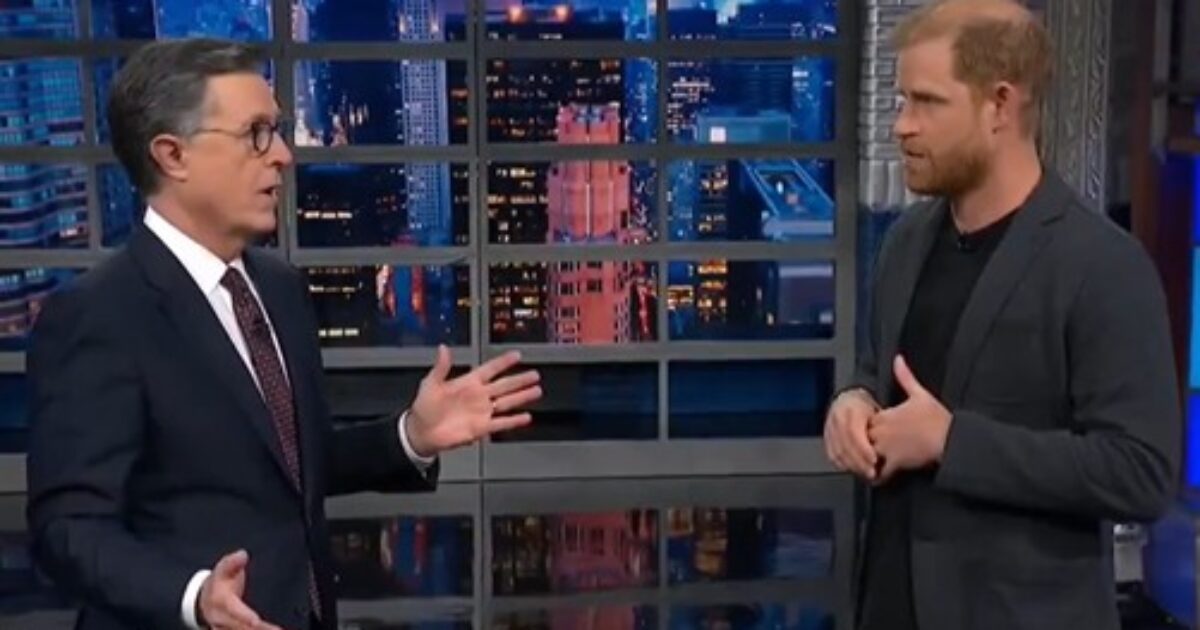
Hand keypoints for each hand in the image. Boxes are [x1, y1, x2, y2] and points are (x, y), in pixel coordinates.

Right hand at [198, 550, 281, 629]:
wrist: (204, 599)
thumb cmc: (219, 582)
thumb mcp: (223, 569)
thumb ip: (233, 562)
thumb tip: (242, 555)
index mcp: (220, 602)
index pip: (233, 611)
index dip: (244, 616)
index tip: (255, 621)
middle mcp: (221, 619)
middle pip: (239, 627)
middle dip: (257, 629)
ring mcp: (226, 627)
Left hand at [406, 345, 541, 456]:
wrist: (421, 433)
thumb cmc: (424, 408)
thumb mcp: (430, 384)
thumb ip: (441, 367)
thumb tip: (443, 348)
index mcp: (467, 383)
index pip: (490, 369)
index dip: (503, 362)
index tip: (516, 355)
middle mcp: (478, 396)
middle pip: (504, 385)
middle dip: (520, 380)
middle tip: (534, 374)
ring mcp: (481, 412)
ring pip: (507, 402)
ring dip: (521, 397)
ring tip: (536, 391)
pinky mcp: (481, 428)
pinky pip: (501, 423)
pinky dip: (513, 420)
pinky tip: (525, 417)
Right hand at [823, 387, 879, 480]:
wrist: (848, 400)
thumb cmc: (867, 407)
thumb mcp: (877, 409)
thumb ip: (883, 423)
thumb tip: (893, 440)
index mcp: (851, 409)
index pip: (853, 432)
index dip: (863, 449)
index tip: (875, 460)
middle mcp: (837, 418)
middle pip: (845, 445)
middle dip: (859, 462)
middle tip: (872, 473)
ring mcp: (829, 428)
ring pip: (837, 451)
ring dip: (851, 465)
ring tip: (865, 473)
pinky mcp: (826, 437)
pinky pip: (832, 454)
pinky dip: (842, 464)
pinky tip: (853, 469)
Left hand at [867, 355, 951, 482]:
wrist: (951, 439)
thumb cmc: (937, 418)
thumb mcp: (920, 394)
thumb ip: (905, 377)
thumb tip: (897, 359)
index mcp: (886, 415)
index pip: (861, 420)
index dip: (862, 424)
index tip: (865, 427)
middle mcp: (883, 432)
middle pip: (860, 437)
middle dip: (861, 441)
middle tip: (862, 445)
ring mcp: (888, 448)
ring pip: (865, 454)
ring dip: (864, 458)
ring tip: (866, 460)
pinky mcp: (896, 463)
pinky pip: (879, 472)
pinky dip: (875, 476)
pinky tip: (875, 476)